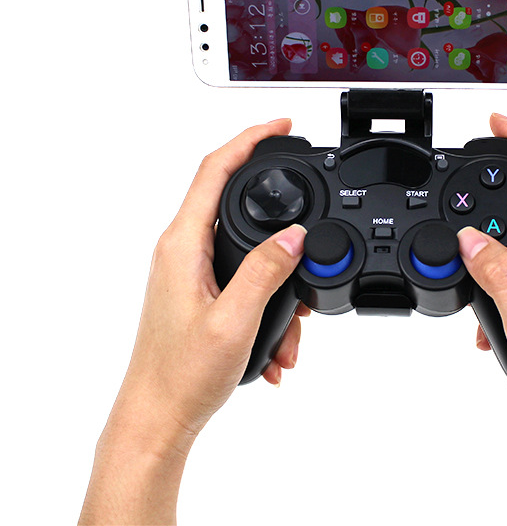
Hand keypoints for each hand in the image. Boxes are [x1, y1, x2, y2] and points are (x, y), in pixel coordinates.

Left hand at [80, 119, 307, 524]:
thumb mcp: (234, 320)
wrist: (158, 419)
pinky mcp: (201, 291)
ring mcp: (191, 270)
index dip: (250, 139)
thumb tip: (294, 234)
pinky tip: (278, 345)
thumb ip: (267, 270)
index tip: (281, 126)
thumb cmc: (180, 375)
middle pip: (235, 201)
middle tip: (309, 215)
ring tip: (296, 325)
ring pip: (249, 249)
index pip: (215, 169)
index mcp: (183, 243)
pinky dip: (270, 304)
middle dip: (280, 217)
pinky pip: (246, 279)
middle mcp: (183, 249)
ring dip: (281, 282)